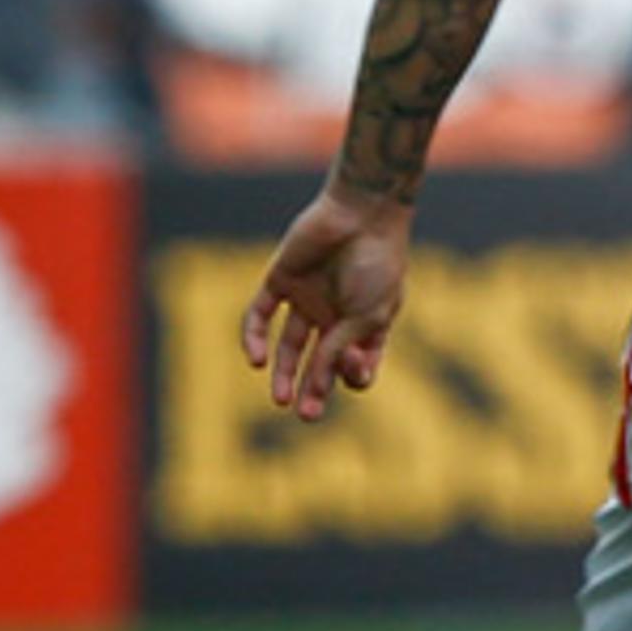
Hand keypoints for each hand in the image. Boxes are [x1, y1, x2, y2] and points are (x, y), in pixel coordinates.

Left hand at [240, 185, 412, 421]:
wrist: (361, 214)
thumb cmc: (376, 266)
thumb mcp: (366, 317)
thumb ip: (338, 351)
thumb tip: (318, 385)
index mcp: (365, 323)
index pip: (354, 364)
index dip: (352, 376)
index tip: (354, 372)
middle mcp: (334, 314)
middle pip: (318, 361)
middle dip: (314, 389)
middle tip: (306, 415)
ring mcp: (306, 298)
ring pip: (288, 344)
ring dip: (284, 373)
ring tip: (280, 400)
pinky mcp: (280, 282)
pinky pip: (259, 315)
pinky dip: (255, 338)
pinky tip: (257, 361)